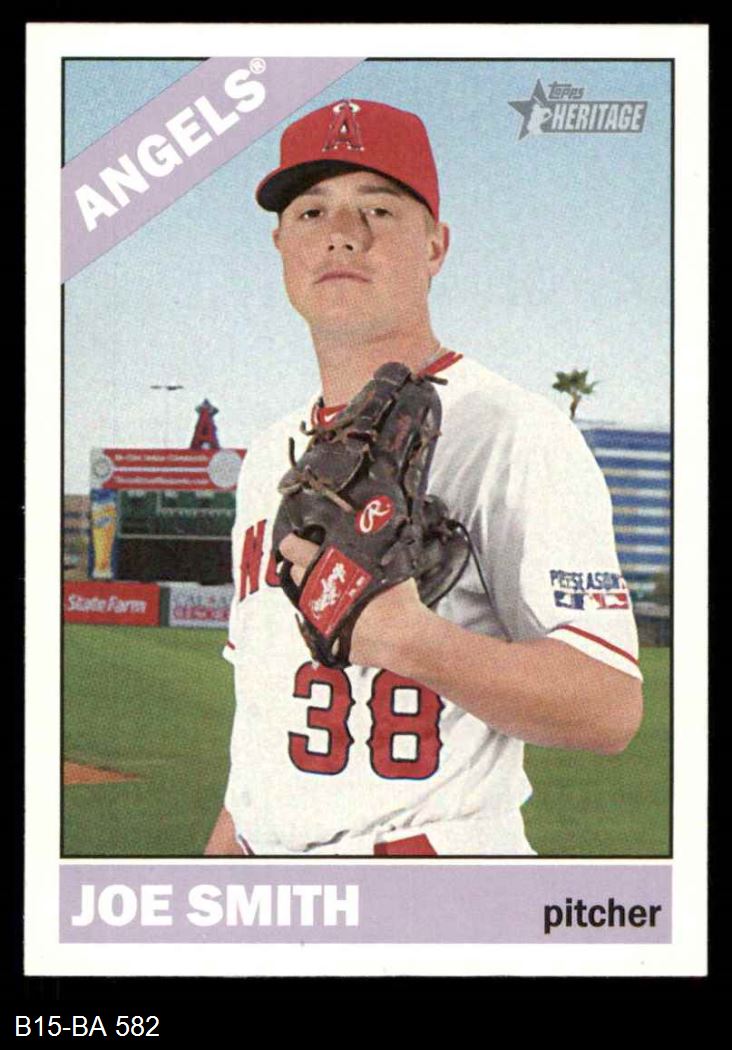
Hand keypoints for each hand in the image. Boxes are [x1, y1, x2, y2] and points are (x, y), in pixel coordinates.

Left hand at [278, 532, 425, 667]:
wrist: (398, 637)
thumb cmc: (393, 596)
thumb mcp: (383, 558)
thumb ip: (368, 543)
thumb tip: (372, 524)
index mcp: (322, 565)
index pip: (291, 547)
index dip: (293, 542)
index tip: (297, 539)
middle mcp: (313, 590)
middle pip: (295, 573)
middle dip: (305, 567)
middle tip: (324, 564)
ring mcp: (316, 616)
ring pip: (307, 598)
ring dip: (319, 592)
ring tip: (342, 591)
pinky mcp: (325, 637)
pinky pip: (322, 623)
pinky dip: (332, 617)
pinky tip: (351, 615)